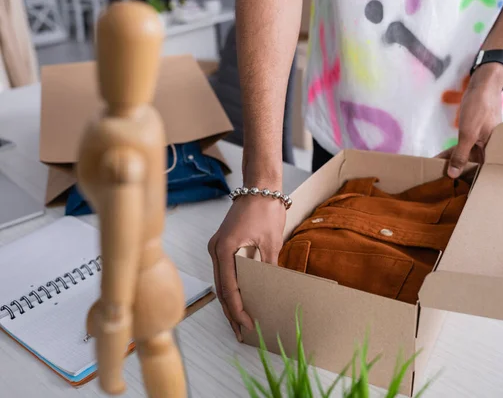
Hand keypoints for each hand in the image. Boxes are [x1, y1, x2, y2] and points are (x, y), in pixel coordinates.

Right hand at [208, 196, 285, 341]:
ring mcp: (217, 247)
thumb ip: (268, 266)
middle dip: (231, 312)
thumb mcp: (271, 241)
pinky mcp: (223, 245)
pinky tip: (238, 300)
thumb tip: (271, 289)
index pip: (229, 287)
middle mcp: (216, 249)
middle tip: (241, 332)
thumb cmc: (265, 209)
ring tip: (238, 323)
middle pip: (221, 289)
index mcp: (225, 249)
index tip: (247, 323)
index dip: (238, 308)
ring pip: (221, 282)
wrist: (260, 186)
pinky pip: (224, 272)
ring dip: (230, 302)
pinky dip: (230, 288)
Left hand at [438, 63, 502, 177]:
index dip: (471, 183)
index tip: (457, 193)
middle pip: (474, 168)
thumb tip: (453, 174)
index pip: (484, 173)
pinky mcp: (474, 138)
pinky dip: (451, 154)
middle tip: (442, 186)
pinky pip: (462, 150)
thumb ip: (461, 155)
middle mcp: (491, 150)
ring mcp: (482, 144)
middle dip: (459, 176)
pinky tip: (437, 160)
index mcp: (495, 151)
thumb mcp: (468, 134)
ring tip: (436, 174)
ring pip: (466, 159)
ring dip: (452, 165)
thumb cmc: (480, 107)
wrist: (482, 86)